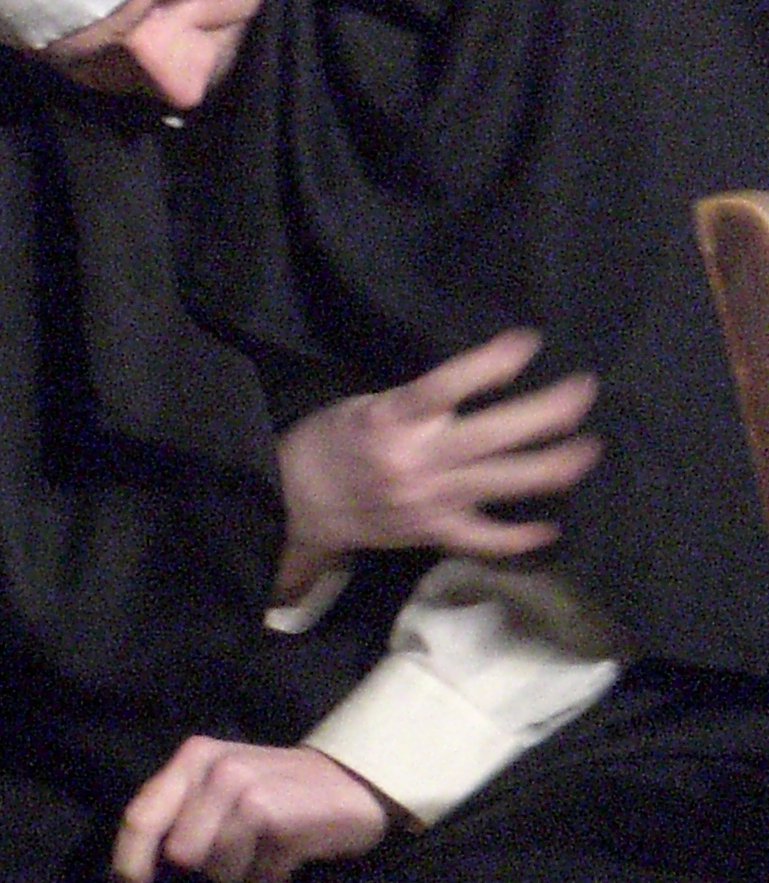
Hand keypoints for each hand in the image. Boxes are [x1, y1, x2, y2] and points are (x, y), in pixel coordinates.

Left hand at [112, 738, 393, 882]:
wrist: (356, 784)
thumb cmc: (280, 792)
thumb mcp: (222, 788)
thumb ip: (182, 814)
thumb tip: (138, 871)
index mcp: (194, 759)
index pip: (141, 815)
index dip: (129, 861)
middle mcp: (217, 769)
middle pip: (180, 854)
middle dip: (207, 867)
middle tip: (240, 853)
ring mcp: (248, 791)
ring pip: (219, 869)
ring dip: (244, 873)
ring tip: (268, 850)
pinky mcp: (279, 819)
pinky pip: (258, 875)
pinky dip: (274, 876)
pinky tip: (290, 856)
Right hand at [274, 328, 598, 597]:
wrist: (295, 504)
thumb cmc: (327, 445)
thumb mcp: (361, 407)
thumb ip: (415, 404)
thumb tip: (474, 387)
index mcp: (391, 421)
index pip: (448, 385)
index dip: (492, 363)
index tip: (527, 343)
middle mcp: (416, 460)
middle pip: (497, 433)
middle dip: (549, 410)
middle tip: (583, 390)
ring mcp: (430, 500)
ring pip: (505, 482)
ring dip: (553, 464)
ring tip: (587, 448)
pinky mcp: (432, 532)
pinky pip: (484, 539)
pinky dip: (519, 537)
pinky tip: (549, 526)